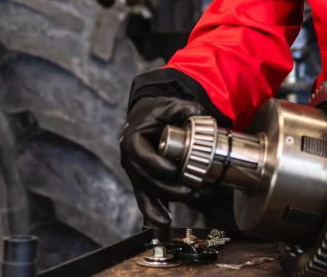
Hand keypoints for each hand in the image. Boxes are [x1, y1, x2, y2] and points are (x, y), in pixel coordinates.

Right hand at [119, 96, 206, 226]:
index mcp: (132, 142)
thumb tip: (197, 112)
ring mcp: (134, 173)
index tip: (176, 170)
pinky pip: (144, 200)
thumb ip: (182, 108)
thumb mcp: (167, 106)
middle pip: (148, 180)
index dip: (159, 166)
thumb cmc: (155, 113)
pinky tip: (164, 221)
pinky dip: (153, 211)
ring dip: (169, 199)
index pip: (144, 159)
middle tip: (192, 190)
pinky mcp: (141, 182)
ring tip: (192, 199)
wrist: (144, 118)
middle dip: (171, 188)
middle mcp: (130, 161)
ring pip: (149, 192)